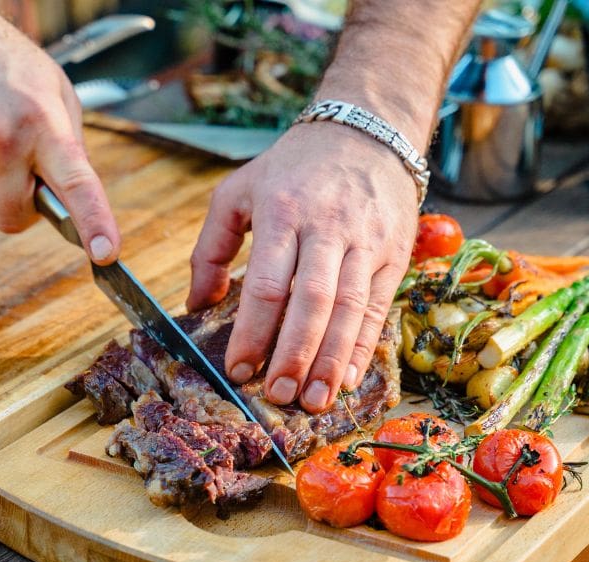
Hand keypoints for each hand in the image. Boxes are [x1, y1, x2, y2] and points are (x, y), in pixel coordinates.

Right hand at [0, 0, 119, 263]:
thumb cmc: (12, 66)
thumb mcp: (59, 97)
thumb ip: (70, 149)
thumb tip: (77, 199)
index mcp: (47, 127)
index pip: (78, 186)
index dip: (94, 223)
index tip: (104, 253)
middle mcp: (5, 139)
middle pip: (12, 217)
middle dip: (17, 205)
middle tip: (19, 171)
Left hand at [188, 123, 417, 412]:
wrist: (366, 134)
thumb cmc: (295, 168)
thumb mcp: (240, 192)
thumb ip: (211, 247)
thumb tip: (196, 305)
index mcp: (283, 212)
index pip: (267, 283)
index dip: (253, 332)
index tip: (239, 369)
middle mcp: (327, 228)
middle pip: (313, 301)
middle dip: (295, 354)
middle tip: (278, 394)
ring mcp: (365, 243)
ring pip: (350, 309)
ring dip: (332, 360)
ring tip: (315, 401)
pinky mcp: (392, 255)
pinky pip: (377, 308)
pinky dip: (362, 348)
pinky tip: (347, 379)